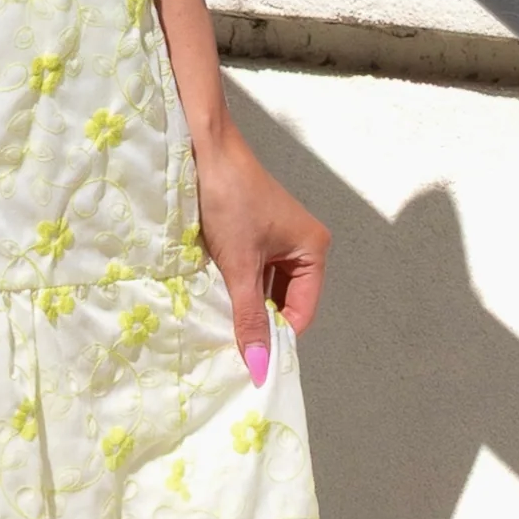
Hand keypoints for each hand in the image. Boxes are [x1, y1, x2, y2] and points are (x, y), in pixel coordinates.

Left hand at [190, 123, 326, 381]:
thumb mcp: (239, 265)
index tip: (251, 362)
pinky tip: (219, 298)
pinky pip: (254, 271)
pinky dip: (239, 286)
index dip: (278, 337)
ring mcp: (280, 237)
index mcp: (313, 250)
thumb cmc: (229, 201)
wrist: (204, 148)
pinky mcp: (257, 232)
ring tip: (223, 325)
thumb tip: (260, 370)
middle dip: (261, 321)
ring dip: (247, 304)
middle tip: (233, 347)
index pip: (302, 312)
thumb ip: (250, 318)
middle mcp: (303, 245)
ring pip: (267, 288)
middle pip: (286, 301)